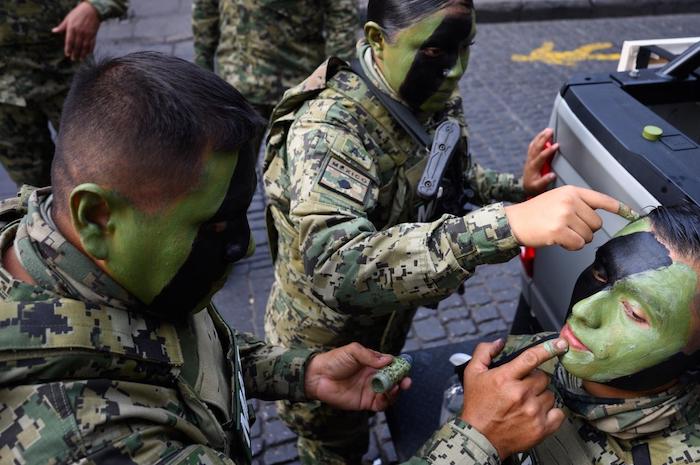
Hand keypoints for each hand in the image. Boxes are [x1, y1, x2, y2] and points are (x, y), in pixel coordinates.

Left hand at [52, 2, 100, 60]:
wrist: (91, 10)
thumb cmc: (78, 13)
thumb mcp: (68, 18)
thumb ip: (62, 26)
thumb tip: (54, 31)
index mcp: (72, 28)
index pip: (69, 41)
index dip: (68, 48)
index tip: (67, 54)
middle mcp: (80, 32)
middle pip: (77, 45)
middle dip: (75, 53)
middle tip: (73, 59)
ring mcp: (87, 34)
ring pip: (85, 46)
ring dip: (83, 54)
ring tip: (80, 59)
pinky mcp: (93, 35)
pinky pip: (92, 44)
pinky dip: (90, 50)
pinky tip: (88, 54)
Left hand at [304, 343, 411, 411]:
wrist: (317, 377)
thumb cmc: (334, 360)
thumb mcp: (352, 351)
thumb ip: (370, 356)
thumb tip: (388, 360)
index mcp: (372, 362)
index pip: (391, 365)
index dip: (399, 367)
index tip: (405, 368)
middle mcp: (374, 376)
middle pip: (394, 380)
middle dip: (402, 381)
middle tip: (406, 381)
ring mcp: (370, 390)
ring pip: (390, 393)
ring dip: (396, 391)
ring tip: (396, 388)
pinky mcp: (365, 402)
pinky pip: (381, 404)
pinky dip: (387, 401)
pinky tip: (386, 396)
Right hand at [461, 338, 568, 459]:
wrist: (479, 438)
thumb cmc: (477, 405)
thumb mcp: (472, 373)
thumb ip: (484, 352)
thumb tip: (500, 343)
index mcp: (505, 378)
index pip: (531, 358)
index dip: (548, 348)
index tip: (561, 344)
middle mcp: (521, 394)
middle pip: (543, 377)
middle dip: (534, 380)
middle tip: (522, 388)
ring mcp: (533, 412)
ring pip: (550, 394)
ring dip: (541, 396)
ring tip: (526, 403)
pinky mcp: (541, 428)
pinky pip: (559, 413)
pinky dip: (552, 412)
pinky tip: (538, 413)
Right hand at [505, 185, 619, 249]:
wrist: (513, 221)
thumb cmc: (534, 213)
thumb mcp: (556, 199)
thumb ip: (577, 204)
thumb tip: (596, 219)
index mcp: (571, 192)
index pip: (601, 199)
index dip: (618, 208)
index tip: (631, 213)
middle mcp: (569, 201)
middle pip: (596, 224)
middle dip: (585, 230)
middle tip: (567, 227)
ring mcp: (564, 216)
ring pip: (588, 236)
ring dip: (576, 239)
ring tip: (559, 232)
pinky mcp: (558, 231)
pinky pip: (577, 245)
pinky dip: (570, 246)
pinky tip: (558, 240)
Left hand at [523, 128, 557, 195]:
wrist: (525, 187)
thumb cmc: (533, 187)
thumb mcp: (538, 187)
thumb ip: (545, 181)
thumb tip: (552, 175)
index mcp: (533, 167)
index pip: (541, 156)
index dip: (549, 150)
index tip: (556, 145)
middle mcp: (530, 161)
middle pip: (537, 147)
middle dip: (543, 138)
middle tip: (551, 131)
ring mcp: (529, 158)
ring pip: (534, 145)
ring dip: (540, 136)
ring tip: (547, 130)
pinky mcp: (530, 157)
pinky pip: (532, 146)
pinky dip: (537, 139)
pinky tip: (541, 134)